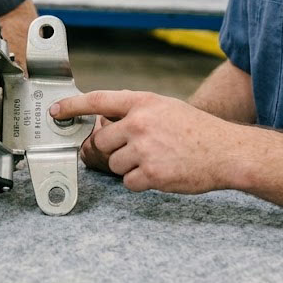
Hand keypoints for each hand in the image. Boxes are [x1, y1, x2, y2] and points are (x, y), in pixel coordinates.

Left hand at [50, 90, 242, 193]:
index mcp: (142, 103)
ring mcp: (144, 149)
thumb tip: (104, 118)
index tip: (56, 111)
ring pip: (114, 164)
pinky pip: (128, 182)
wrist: (226, 152)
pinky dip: (139, 182)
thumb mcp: (164, 107)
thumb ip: (135, 110)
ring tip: (154, 160)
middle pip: (102, 141)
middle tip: (136, 149)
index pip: (98, 100)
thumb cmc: (196, 130)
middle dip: (113, 149)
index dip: (72, 105)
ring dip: (128, 167)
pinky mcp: (151, 174)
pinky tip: (158, 173)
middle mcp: (140, 123)